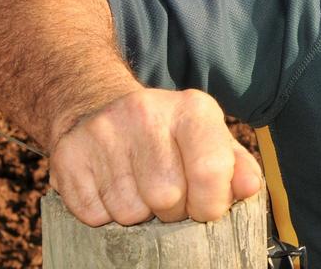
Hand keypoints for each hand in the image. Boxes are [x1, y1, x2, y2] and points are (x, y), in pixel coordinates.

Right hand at [48, 88, 263, 225]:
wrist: (100, 106)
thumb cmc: (168, 134)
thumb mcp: (209, 138)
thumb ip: (236, 165)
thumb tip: (250, 187)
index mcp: (193, 108)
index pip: (211, 170)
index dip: (212, 203)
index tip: (207, 208)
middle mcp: (147, 113)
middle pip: (167, 197)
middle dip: (173, 211)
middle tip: (169, 197)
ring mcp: (104, 132)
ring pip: (129, 210)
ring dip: (139, 213)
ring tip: (140, 188)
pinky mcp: (69, 154)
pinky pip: (93, 213)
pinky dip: (105, 213)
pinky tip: (112, 188)